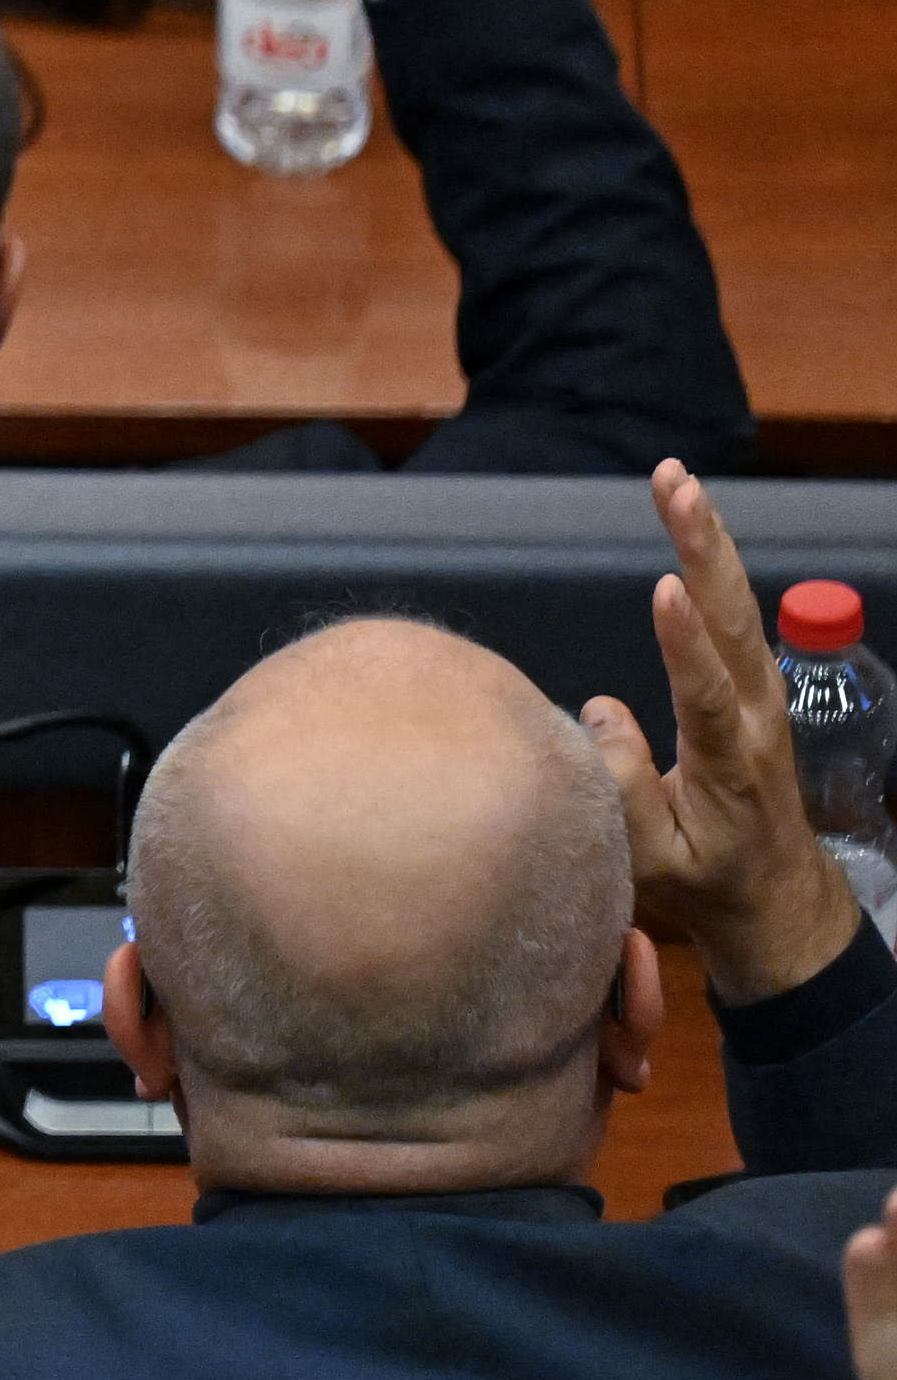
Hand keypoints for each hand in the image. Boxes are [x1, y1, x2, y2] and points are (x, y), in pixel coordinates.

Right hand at [589, 461, 867, 1005]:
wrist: (777, 896)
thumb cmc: (707, 883)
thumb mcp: (653, 863)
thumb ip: (624, 792)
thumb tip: (602, 709)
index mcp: (729, 764)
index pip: (707, 694)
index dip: (684, 643)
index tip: (662, 588)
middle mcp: (753, 717)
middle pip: (734, 623)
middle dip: (704, 549)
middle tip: (675, 485)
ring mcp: (760, 697)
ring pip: (738, 609)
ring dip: (709, 541)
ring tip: (678, 483)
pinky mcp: (752, 688)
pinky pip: (735, 617)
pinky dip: (715, 565)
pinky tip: (696, 526)